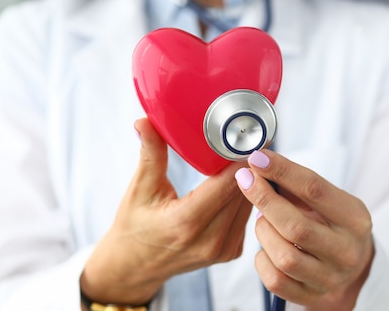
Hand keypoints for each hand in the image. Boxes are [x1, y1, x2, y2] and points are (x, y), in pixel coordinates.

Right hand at [80, 118, 252, 304]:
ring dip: (254, 180)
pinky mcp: (231, 252)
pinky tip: (246, 179)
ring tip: (252, 154)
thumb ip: (150, 154)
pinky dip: (249, 197)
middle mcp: (210, 241)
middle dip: (250, 164)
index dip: (240, 158)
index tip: (248, 135)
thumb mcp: (139, 189)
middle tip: (252, 137)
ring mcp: (223, 250)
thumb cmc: (134, 226)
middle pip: (243, 192)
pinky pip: (248, 216)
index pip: (226, 184)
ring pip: (250, 204)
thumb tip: (145, 121)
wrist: (135, 267)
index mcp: (185, 223)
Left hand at [235, 150, 373, 310]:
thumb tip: (259, 162)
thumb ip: (296, 183)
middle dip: (264, 199)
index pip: (315, 190)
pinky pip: (275, 280)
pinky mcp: (312, 296)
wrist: (350, 264)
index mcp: (355, 219)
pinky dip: (262, 259)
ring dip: (263, 231)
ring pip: (284, 256)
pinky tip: (266, 246)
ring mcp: (330, 278)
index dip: (282, 171)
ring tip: (261, 218)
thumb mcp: (328, 200)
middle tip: (246, 180)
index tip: (257, 157)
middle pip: (296, 225)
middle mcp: (347, 251)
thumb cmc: (331, 222)